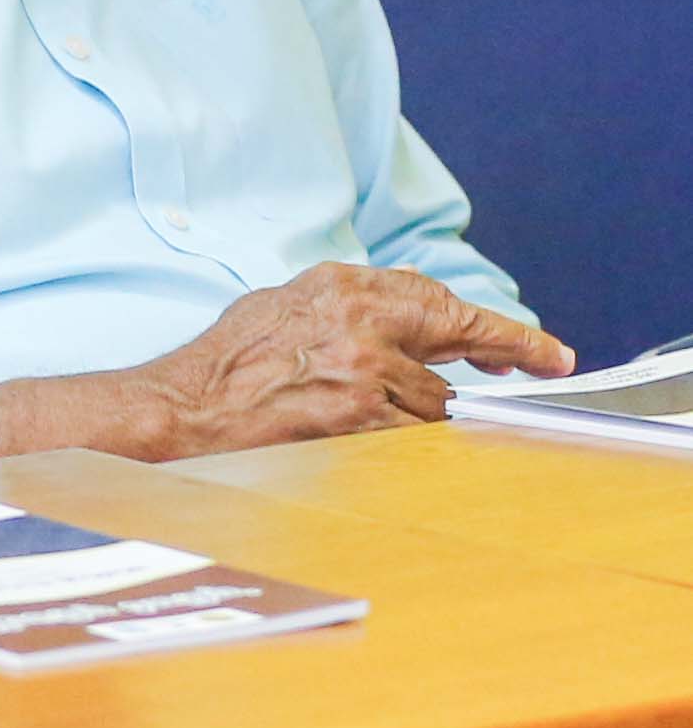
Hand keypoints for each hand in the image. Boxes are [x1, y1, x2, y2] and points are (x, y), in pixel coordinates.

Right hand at [0, 264, 574, 460]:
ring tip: (364, 419)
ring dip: (420, 414)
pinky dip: (403, 443)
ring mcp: (362, 368)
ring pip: (434, 401)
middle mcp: (358, 318)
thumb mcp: (284, 310)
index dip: (495, 326)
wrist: (182, 412)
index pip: (437, 298)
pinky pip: (412, 435)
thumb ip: (347, 310)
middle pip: (454, 336)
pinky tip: (365, 440)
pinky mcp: (359, 415)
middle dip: (502, 353)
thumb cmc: (223, 367)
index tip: (538, 347)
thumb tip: (408, 321)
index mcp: (338, 285)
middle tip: (546, 363)